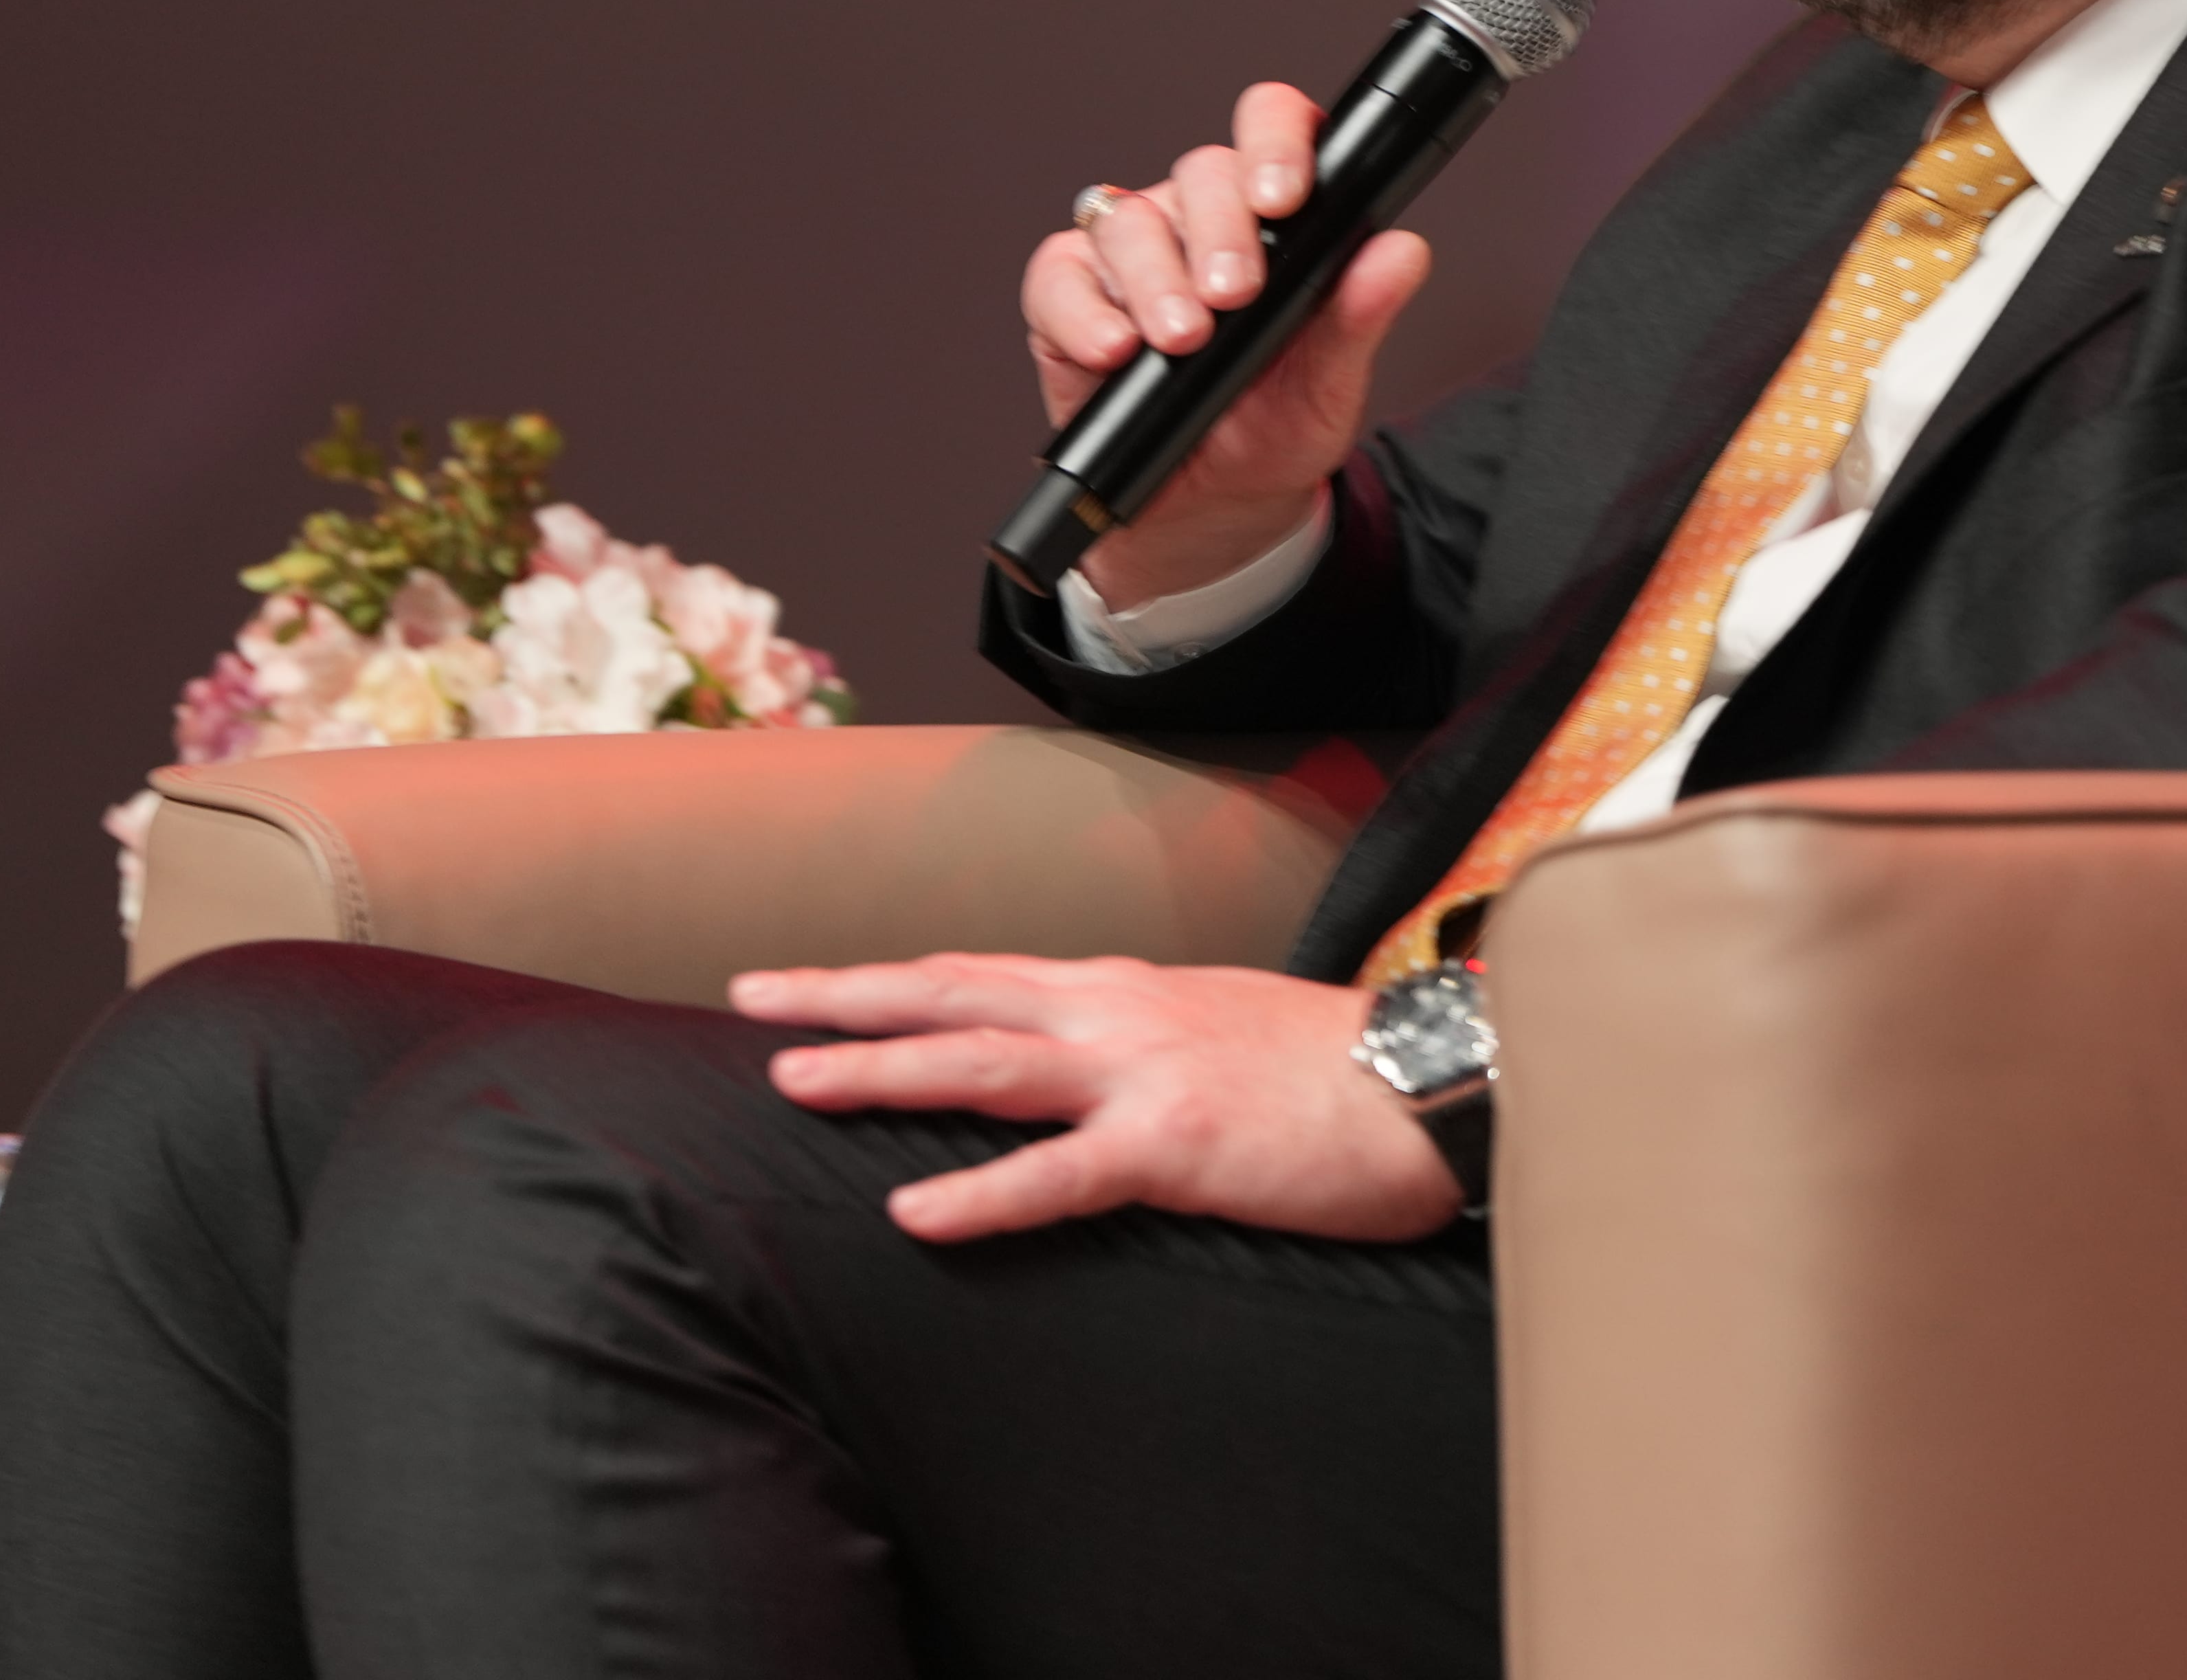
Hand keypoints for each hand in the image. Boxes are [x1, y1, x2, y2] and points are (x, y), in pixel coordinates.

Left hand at [732, 954, 1460, 1243]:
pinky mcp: (1174, 1144)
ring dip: (881, 1067)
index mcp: (1130, 992)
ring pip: (983, 1063)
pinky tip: (911, 1212)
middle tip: (751, 998)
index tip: (813, 981)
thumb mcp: (1227, 1033)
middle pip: (956, 993)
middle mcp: (1119, 1013)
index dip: (895, 977)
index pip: (985, 973)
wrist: (1435, 1080)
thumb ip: (1150, 1046)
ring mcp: (1142, 1073)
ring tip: (794, 1079)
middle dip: (847, 995)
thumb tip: (1094, 1076)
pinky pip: (1057, 1175)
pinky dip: (980, 1194)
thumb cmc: (1341, 1073)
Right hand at [1023, 81, 1428, 604]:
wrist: (1211, 506)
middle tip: (1234, 295)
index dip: (1277, 141)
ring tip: (1182, 339)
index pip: (1274, 128)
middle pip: (1202, 172)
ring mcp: (1129, 250)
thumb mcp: (1330, 383)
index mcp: (1272, 214)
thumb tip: (1402, 251)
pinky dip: (1083, 314)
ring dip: (1156, 280)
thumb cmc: (1273, 427)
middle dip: (1221, 232)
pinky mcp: (1068, 294)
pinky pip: (1058, 276)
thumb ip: (1361, 314)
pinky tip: (1115, 351)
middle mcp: (1198, 215)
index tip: (1285, 197)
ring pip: (1127, 219)